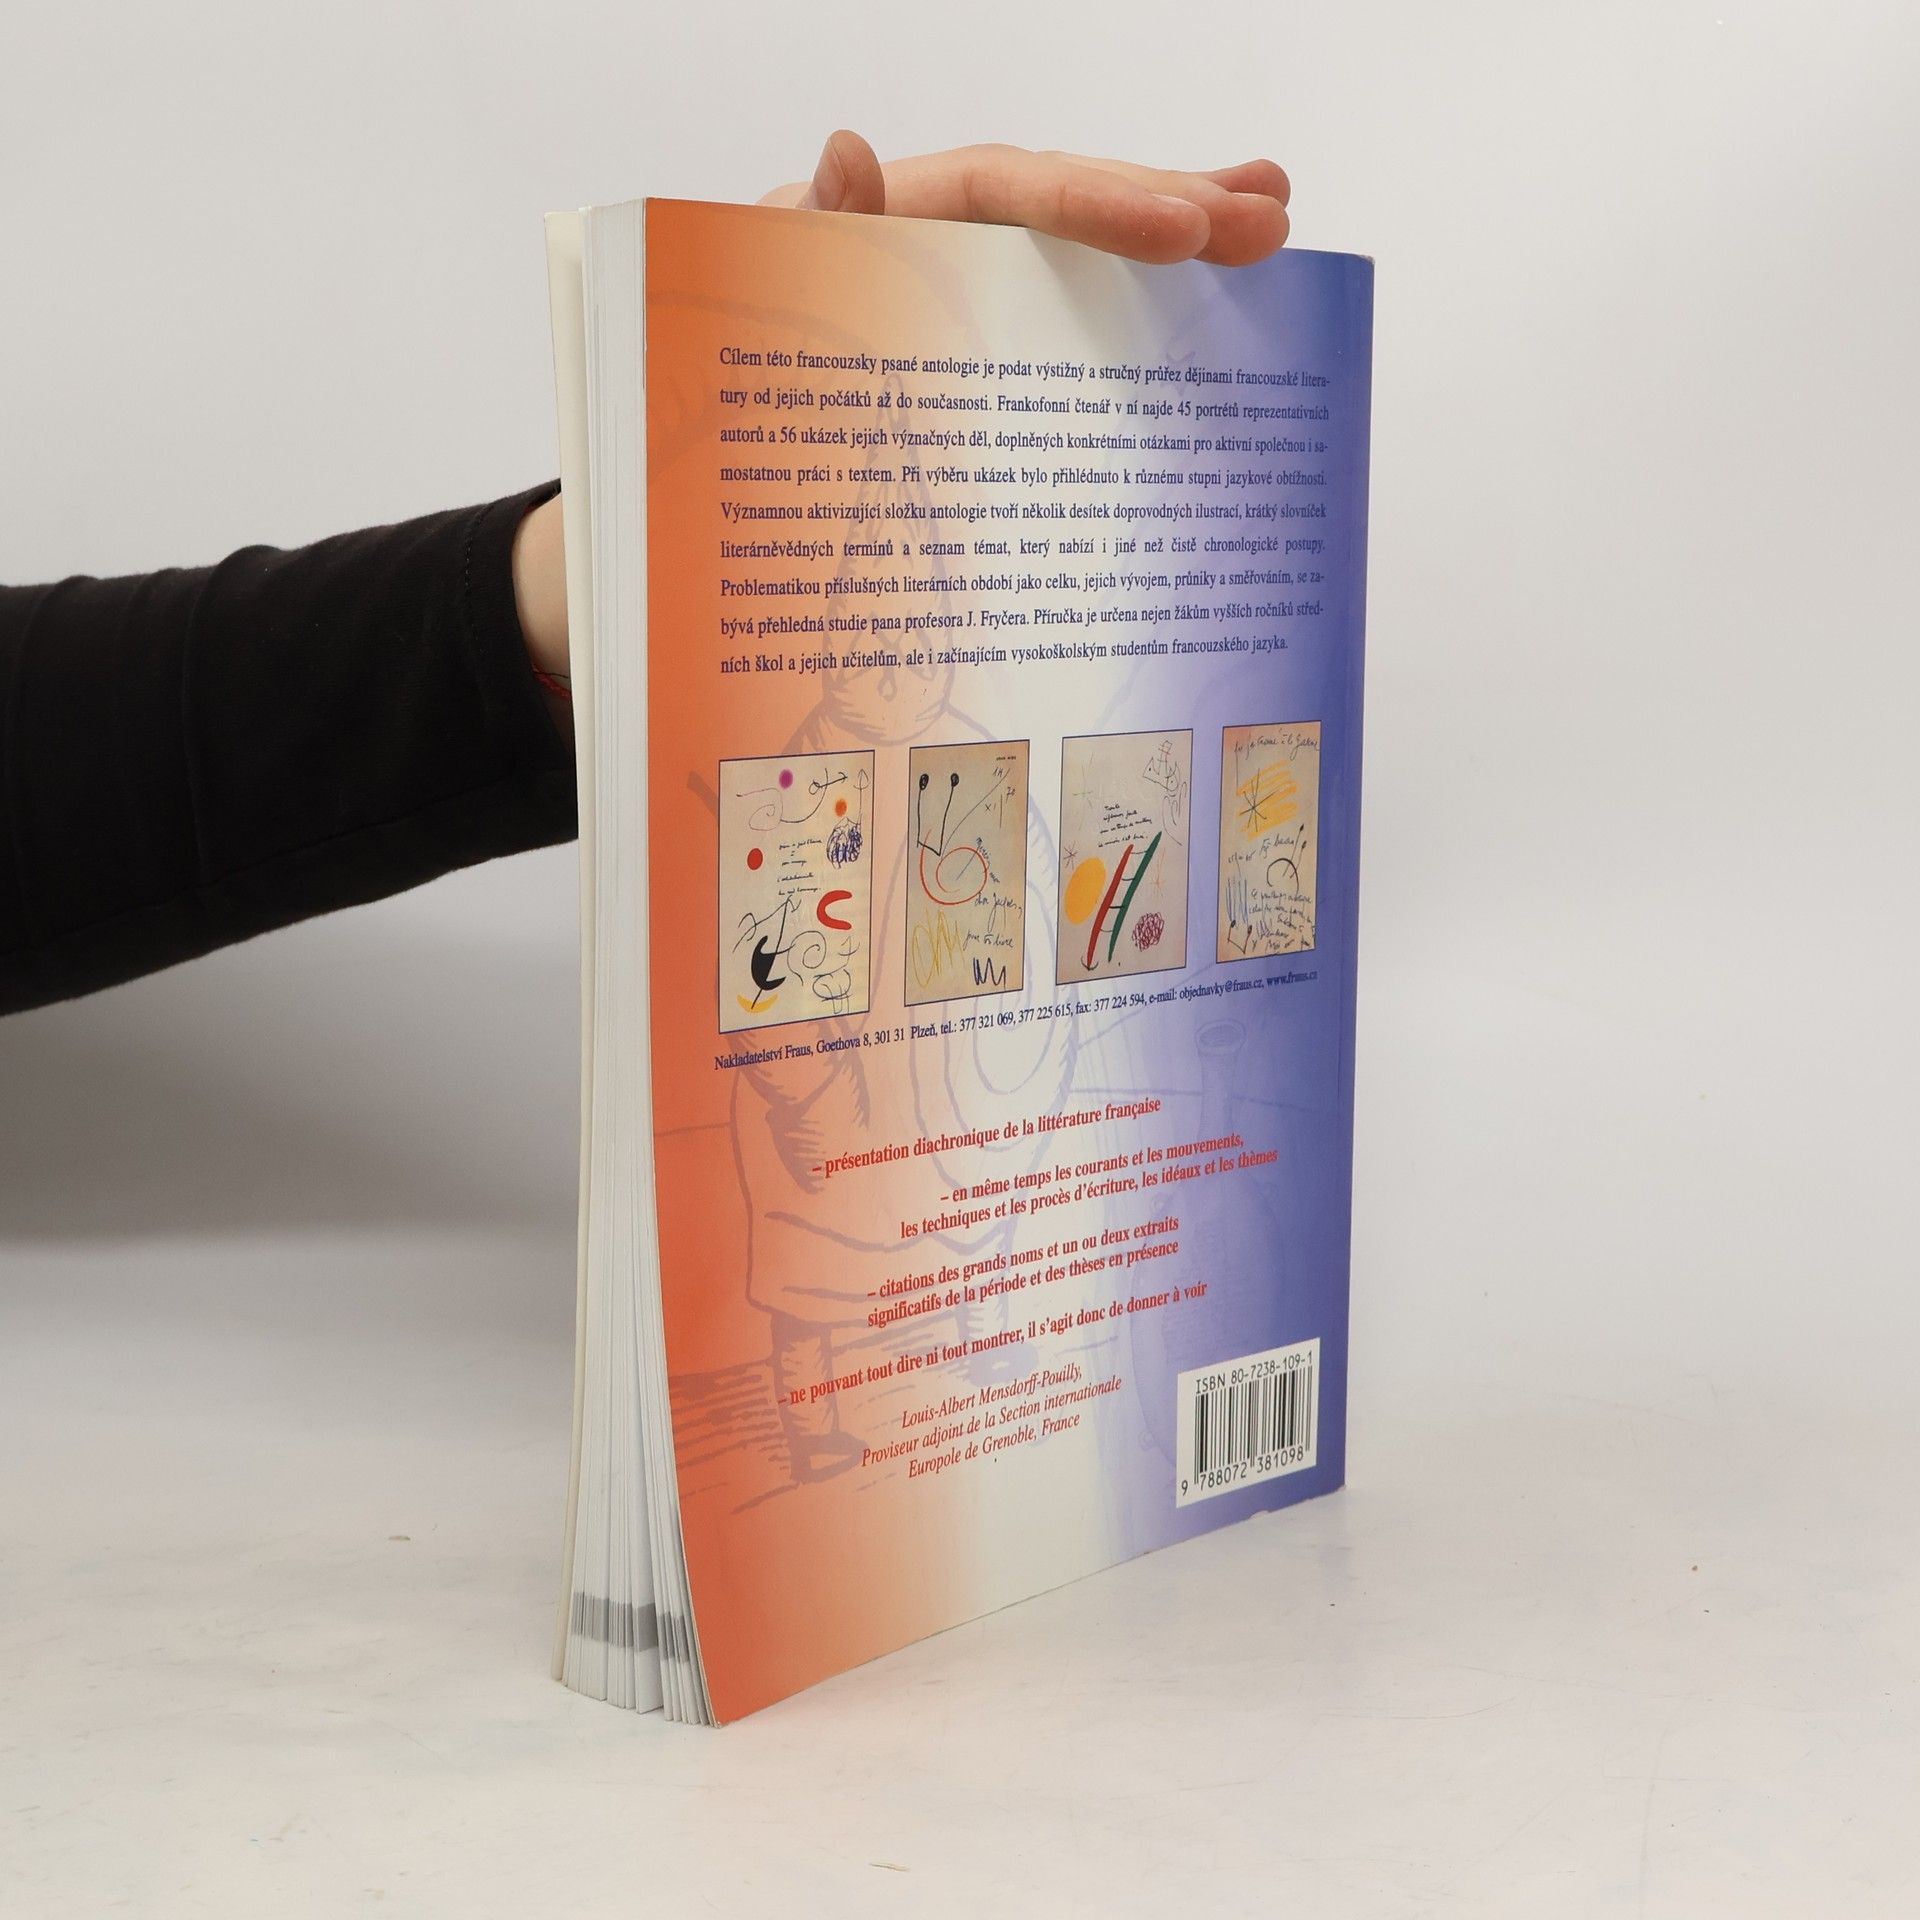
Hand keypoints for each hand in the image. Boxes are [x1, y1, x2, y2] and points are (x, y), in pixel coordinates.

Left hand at [515, 134, 1291, 726]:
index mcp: (857, 239)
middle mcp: (911, 270)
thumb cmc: (677, 434)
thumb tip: (845, 158)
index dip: (1093, 203)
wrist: (649, 536)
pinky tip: (1198, 348)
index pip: (993, 191)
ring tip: (1271, 237)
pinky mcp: (955, 401)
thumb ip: (788, 265)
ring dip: (1169, 261)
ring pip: (1064, 280)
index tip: (1188, 228)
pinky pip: (1044, 362)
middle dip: (1165, 211)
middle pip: (1052, 218)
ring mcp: (940, 334)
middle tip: (1272, 220)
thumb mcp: (722, 350)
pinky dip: (1122, 349)